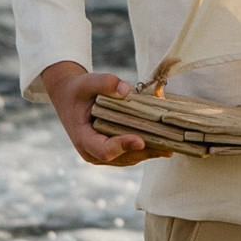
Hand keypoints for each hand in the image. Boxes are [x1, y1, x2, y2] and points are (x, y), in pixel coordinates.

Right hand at [40, 61, 173, 166]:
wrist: (69, 97)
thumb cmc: (79, 90)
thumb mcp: (87, 81)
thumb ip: (105, 83)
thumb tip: (126, 90)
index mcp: (83, 138)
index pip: (104, 149)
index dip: (122, 146)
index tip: (140, 140)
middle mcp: (91, 152)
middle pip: (121, 157)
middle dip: (145, 152)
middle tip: (168, 147)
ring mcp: (101, 155)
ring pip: (128, 158)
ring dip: (149, 153)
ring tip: (170, 147)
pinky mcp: (111, 152)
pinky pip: (129, 154)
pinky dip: (145, 150)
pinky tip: (163, 144)